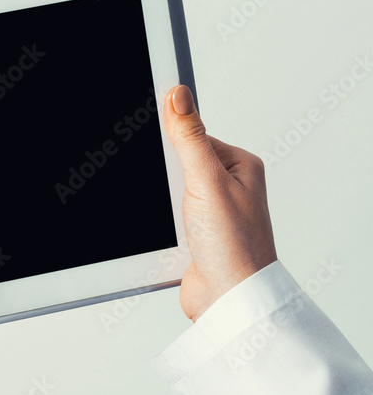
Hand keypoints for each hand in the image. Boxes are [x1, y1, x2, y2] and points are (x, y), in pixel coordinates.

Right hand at [163, 85, 277, 321]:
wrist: (229, 301)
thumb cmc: (235, 246)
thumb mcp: (207, 181)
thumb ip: (189, 137)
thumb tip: (178, 93)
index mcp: (239, 164)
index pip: (193, 135)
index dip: (169, 142)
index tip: (154, 151)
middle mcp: (227, 185)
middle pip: (176, 162)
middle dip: (163, 178)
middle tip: (171, 196)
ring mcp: (210, 210)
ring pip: (167, 190)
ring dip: (161, 205)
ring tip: (175, 221)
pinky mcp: (194, 232)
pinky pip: (164, 215)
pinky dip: (158, 223)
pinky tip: (167, 233)